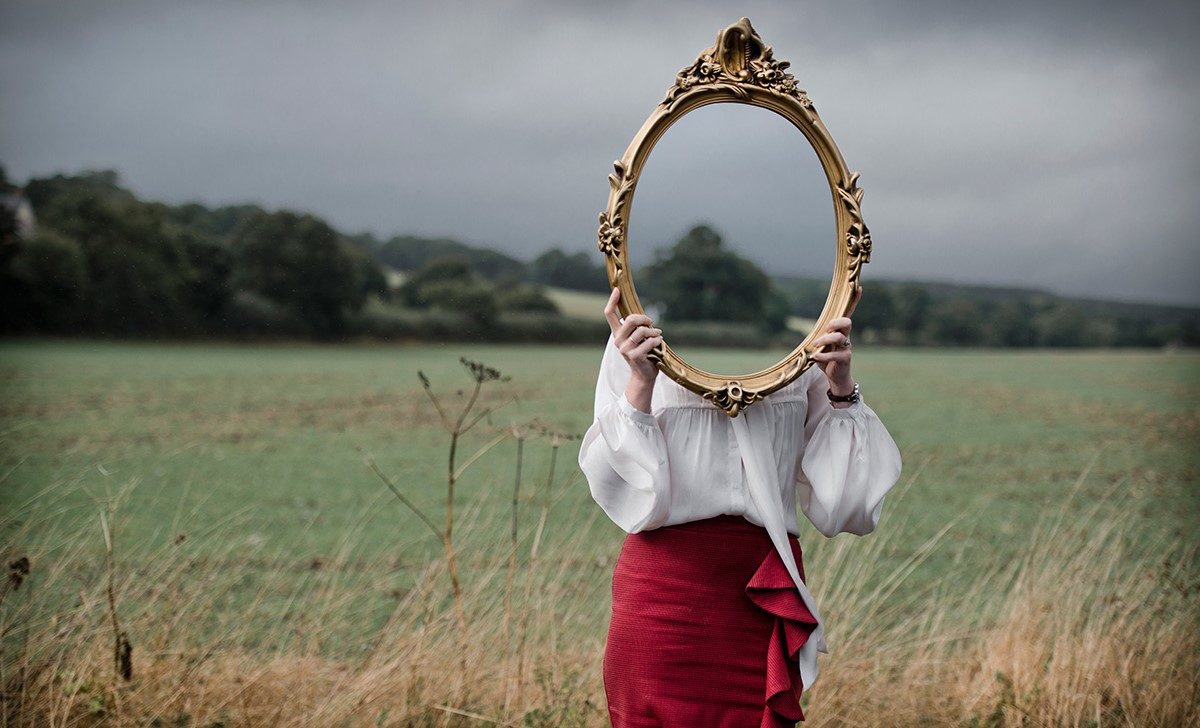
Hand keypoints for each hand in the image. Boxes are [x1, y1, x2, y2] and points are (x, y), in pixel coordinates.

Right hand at [604, 288, 661, 411]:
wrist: (644, 375)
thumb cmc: (643, 353)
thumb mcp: (637, 338)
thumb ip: (637, 327)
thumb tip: (644, 315)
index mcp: (617, 333)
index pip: (609, 314)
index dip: (612, 301)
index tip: (617, 289)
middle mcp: (617, 340)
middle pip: (629, 319)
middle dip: (644, 318)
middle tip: (651, 322)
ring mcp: (624, 349)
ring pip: (642, 331)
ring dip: (654, 331)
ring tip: (658, 335)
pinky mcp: (634, 356)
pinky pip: (649, 341)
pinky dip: (657, 340)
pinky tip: (659, 343)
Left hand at [811, 286, 862, 403]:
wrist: (836, 378)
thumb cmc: (828, 359)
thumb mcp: (822, 345)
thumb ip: (820, 336)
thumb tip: (814, 331)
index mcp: (840, 331)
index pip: (848, 313)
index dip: (854, 301)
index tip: (858, 287)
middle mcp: (846, 337)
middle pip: (847, 322)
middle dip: (836, 323)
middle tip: (826, 328)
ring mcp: (847, 348)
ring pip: (840, 337)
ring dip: (825, 340)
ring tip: (816, 346)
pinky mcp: (845, 359)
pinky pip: (835, 355)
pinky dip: (823, 356)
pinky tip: (814, 358)